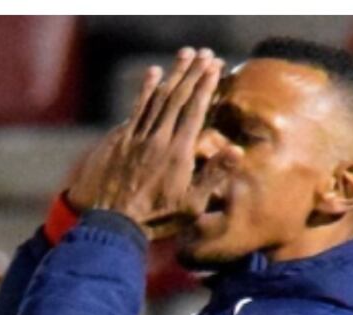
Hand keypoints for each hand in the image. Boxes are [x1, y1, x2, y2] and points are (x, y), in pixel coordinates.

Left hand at [68, 47, 231, 239]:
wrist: (114, 223)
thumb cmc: (158, 217)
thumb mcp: (192, 203)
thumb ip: (214, 175)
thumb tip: (238, 150)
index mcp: (179, 151)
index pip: (195, 110)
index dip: (205, 86)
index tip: (215, 66)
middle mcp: (158, 139)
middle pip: (178, 98)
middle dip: (192, 73)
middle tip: (204, 53)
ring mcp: (137, 138)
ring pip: (157, 99)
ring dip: (172, 75)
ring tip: (184, 55)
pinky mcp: (121, 141)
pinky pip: (136, 110)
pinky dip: (145, 90)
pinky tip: (153, 74)